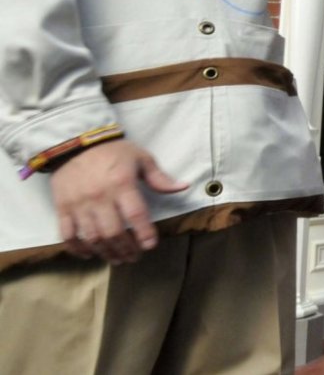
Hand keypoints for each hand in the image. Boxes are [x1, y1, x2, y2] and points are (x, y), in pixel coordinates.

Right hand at [50, 139, 187, 263]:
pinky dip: (78, 249)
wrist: (75, 143)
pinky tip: (89, 255)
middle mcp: (100, 197)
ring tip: (117, 259)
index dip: (144, 233)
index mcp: (122, 183)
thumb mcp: (141, 158)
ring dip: (105, 252)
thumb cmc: (112, 151)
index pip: (136, 215)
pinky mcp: (62, 208)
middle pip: (114, 232)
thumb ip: (160, 177)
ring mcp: (79, 204)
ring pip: (92, 237)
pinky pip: (67, 235)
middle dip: (126, 249)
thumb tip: (183, 187)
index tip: (150, 245)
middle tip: (134, 257)